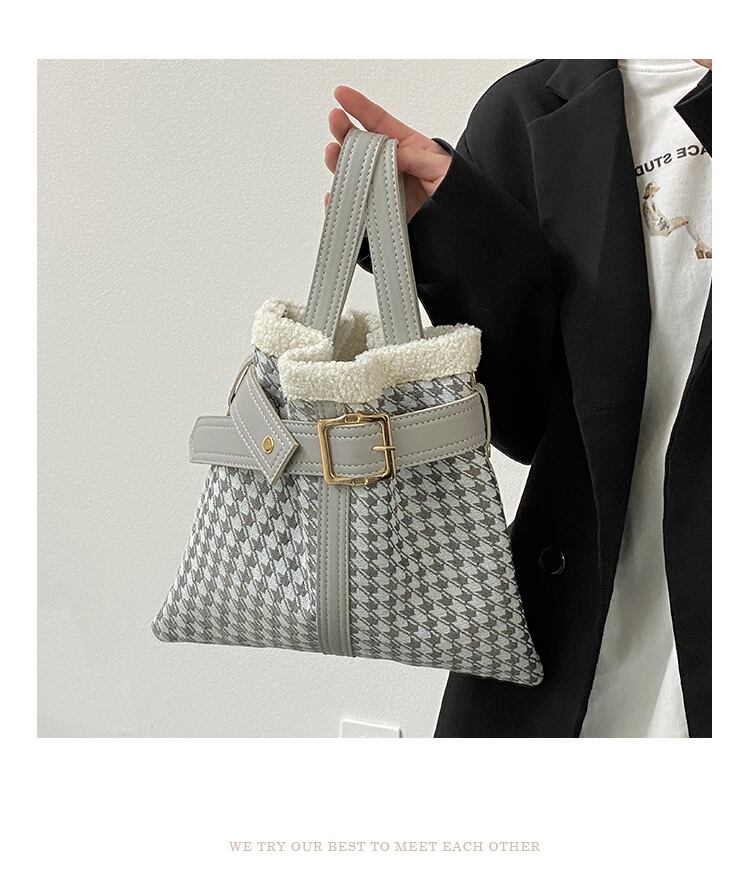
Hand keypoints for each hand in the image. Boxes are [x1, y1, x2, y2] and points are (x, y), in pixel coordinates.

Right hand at [324, 86, 451, 221]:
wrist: (464, 227)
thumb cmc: (458, 193)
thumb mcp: (445, 168)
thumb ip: (418, 158)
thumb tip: (391, 153)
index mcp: (406, 148)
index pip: (379, 122)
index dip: (360, 107)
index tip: (341, 94)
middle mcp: (390, 168)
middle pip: (360, 147)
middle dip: (345, 132)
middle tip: (335, 121)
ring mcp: (382, 192)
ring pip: (353, 177)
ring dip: (340, 165)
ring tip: (333, 154)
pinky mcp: (378, 218)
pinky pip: (355, 211)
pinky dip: (341, 206)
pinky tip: (333, 197)